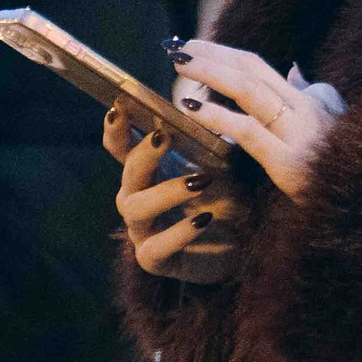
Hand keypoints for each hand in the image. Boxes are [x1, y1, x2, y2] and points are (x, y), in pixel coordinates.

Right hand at [105, 101, 245, 283]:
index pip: (121, 147)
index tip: (118, 107)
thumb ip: (205, 137)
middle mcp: (138, 199)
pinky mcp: (154, 260)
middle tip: (163, 137)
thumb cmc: (230, 199)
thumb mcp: (220, 163)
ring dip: (166, 191)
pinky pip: (157, 247)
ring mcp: (142, 231)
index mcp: (148, 172)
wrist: (247, 246)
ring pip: (136, 207)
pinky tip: (203, 219)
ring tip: (201, 181)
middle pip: (127, 173)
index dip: (115, 128)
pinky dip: (180, 232)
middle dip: (143, 154)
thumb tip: (206, 100)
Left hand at [167, 41, 343, 200]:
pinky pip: (249, 131)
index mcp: (305, 105)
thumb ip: (310, 98)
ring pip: (249, 90)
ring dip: (211, 73)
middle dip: (212, 55)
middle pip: (250, 70)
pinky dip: (218, 116)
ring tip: (180, 68)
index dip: (223, 52)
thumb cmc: (345, 171)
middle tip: (177, 50)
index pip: (258, 67)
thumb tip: (295, 69)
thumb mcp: (330, 128)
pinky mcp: (289, 164)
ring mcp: (297, 135)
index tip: (192, 47)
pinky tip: (193, 108)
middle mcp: (303, 112)